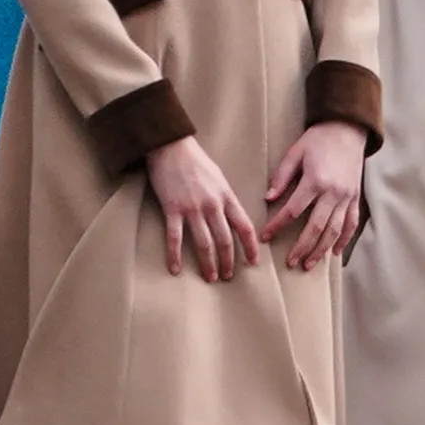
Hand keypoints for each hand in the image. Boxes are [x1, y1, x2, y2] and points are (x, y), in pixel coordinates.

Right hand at [146, 135, 259, 281]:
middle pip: (225, 240)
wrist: (171, 147)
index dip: (250, 247)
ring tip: (210, 278)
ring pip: (204, 243)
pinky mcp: (172, 209)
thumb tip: (232, 216)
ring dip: (208, 263)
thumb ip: (226, 198)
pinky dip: (175, 255)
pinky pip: (175, 238)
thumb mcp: (219, 178)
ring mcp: (192, 208)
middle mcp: (213, 205)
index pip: (245, 226)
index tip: (253, 262)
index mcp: (227, 196)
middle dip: (229, 261)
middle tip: (228, 277)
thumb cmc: (196, 161)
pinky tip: (175, 270)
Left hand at [264, 119, 366, 268]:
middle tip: (290, 263)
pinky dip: (344, 239)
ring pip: (334, 230)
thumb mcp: (295, 152)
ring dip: (322, 250)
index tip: (265, 237)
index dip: (277, 225)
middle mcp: (333, 193)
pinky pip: (351, 223)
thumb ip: (282, 176)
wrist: (348, 130)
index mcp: (315, 181)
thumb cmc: (318, 139)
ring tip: (309, 264)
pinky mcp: (356, 197)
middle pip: (316, 227)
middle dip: (302, 248)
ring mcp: (347, 197)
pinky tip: (335, 252)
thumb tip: (268, 198)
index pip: (293, 211)